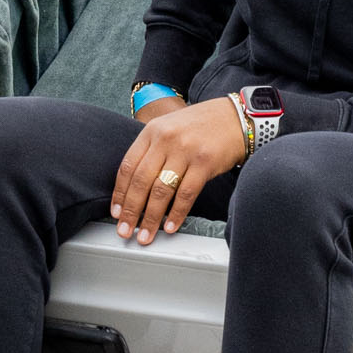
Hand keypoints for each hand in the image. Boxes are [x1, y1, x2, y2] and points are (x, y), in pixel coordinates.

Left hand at [108, 95, 247, 243]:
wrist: (236, 117)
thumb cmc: (202, 126)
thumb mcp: (169, 128)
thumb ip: (152, 150)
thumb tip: (134, 187)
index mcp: (152, 131)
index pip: (128, 166)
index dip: (120, 193)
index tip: (117, 213)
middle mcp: (166, 139)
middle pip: (141, 181)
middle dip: (131, 211)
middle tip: (125, 231)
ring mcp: (185, 150)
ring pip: (161, 191)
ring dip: (151, 218)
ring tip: (145, 235)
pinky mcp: (205, 162)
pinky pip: (186, 194)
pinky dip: (176, 214)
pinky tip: (170, 227)